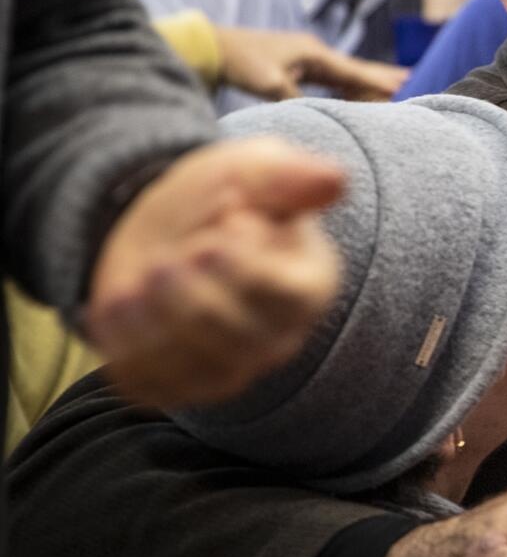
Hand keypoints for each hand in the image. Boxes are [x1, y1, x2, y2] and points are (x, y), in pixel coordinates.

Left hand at [86, 137, 344, 407]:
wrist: (168, 228)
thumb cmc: (223, 197)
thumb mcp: (256, 170)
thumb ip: (291, 175)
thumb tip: (334, 180)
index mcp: (309, 284)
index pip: (287, 298)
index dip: (245, 266)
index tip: (222, 225)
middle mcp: (278, 335)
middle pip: (239, 339)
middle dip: (192, 297)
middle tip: (165, 261)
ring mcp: (230, 366)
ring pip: (195, 367)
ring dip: (157, 319)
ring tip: (142, 277)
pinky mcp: (179, 383)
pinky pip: (151, 385)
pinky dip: (127, 345)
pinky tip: (123, 303)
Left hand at [215, 26, 406, 101]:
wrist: (211, 47)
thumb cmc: (241, 63)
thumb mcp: (271, 85)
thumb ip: (300, 99)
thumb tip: (324, 116)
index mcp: (314, 53)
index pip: (354, 71)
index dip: (379, 81)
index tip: (405, 87)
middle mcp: (314, 52)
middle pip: (355, 68)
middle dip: (381, 75)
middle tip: (410, 80)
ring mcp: (304, 58)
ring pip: (343, 72)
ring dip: (366, 80)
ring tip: (391, 84)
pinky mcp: (294, 66)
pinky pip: (329, 77)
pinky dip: (346, 84)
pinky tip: (352, 90)